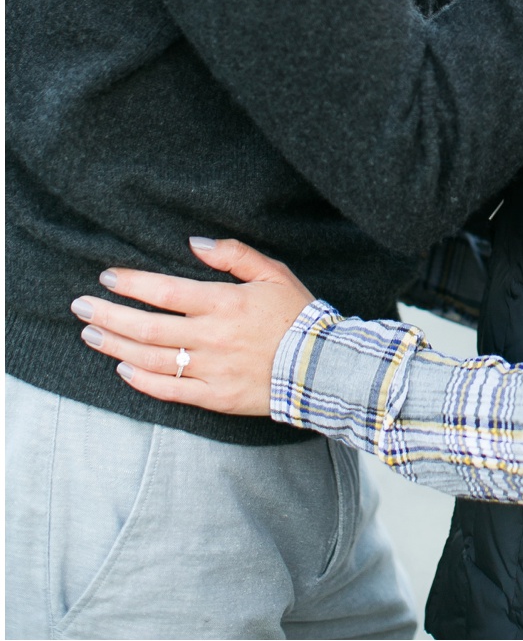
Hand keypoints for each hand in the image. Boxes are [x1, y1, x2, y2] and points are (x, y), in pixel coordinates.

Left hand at [75, 238, 314, 416]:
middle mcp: (212, 337)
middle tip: (81, 306)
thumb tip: (195, 243)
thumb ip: (234, 255)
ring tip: (91, 333)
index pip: (165, 291)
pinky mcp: (214, 396)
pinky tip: (122, 368)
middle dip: (108, 314)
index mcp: (226, 304)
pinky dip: (140, 380)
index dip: (131, 284)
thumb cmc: (298, 315)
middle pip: (146, 327)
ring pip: (150, 358)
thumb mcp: (274, 273)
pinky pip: (168, 389)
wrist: (323, 366)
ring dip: (114, 345)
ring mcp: (210, 370)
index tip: (107, 278)